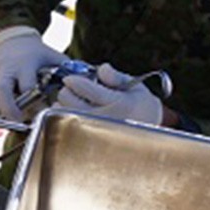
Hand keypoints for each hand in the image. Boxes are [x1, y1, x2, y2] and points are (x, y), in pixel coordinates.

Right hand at [0, 26, 68, 118]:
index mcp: (25, 64)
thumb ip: (68, 70)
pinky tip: (6, 103)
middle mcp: (6, 69)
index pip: (27, 86)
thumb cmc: (35, 53)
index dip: (35, 101)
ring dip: (3, 109)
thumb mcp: (53, 58)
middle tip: (18, 119)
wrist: (10, 40)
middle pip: (1, 92)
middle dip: (9, 109)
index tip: (43, 108)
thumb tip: (88, 82)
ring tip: (15, 112)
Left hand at [52, 64, 166, 127]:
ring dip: (64, 104)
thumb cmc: (140, 107)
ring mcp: (93, 130)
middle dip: (68, 90)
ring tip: (75, 102)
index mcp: (118, 103)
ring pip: (62, 112)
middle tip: (73, 89)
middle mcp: (104, 118)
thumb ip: (116, 77)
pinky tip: (73, 113)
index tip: (70, 78)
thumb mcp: (135, 88)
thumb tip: (102, 69)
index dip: (74, 80)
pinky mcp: (86, 139)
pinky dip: (63, 116)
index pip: (86, 88)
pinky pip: (63, 124)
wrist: (148, 136)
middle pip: (68, 99)